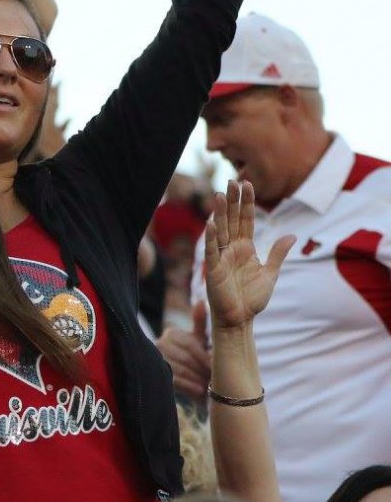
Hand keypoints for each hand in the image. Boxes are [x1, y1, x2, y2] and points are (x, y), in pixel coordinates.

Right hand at [157, 301, 211, 399]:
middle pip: (184, 357)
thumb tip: (201, 301)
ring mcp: (156, 361)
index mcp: (172, 334)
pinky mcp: (156, 376)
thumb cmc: (199, 358)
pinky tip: (200, 391)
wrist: (191, 383)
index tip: (217, 366)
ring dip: (196, 379)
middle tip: (215, 378)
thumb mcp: (202, 340)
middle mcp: (160, 345)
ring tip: (209, 386)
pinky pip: (174, 381)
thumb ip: (201, 322)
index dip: (205, 356)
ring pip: (179, 369)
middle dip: (201, 369)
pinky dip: (189, 387)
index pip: (190, 344)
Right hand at [204, 179, 293, 328]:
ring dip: (219, 213)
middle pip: (231, 220)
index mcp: (244, 248)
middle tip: (232, 180)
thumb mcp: (270, 274)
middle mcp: (231, 249)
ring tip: (219, 194)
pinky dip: (212, 237)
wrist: (239, 320)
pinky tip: (211, 223)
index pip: (245, 220)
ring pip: (220, 230)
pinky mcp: (213, 270)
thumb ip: (277, 254)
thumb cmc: (252, 300)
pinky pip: (212, 251)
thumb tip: (291, 235)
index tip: (247, 184)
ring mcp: (221, 258)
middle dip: (231, 201)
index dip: (246, 203)